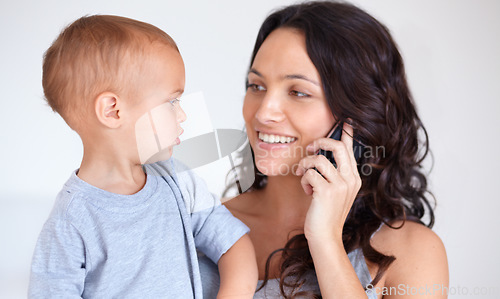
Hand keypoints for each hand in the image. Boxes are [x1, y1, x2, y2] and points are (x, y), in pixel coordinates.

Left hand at [295, 122, 361, 242]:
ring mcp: (340, 185)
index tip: (346, 119)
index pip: (351, 149)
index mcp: (354, 178)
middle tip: (310, 149)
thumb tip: (319, 155)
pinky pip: (309, 173)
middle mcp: (350, 179)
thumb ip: (332, 174)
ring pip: (319, 159)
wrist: (325, 236)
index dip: (347, 132)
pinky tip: (307, 191)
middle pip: (337, 146)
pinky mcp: (327, 191)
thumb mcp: (334, 192)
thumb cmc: (325, 213)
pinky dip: (304, 180)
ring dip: (305, 166)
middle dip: (320, 142)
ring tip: (303, 176)